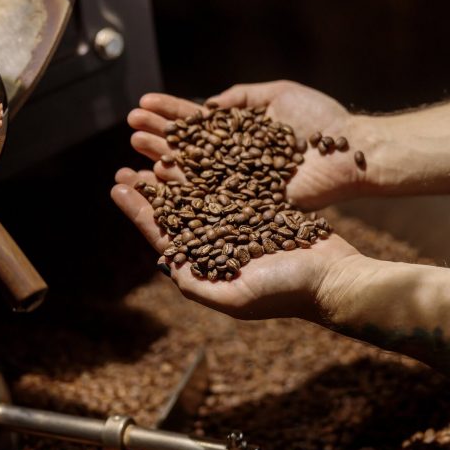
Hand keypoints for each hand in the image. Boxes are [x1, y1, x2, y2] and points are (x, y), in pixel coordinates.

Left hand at [111, 168, 359, 320]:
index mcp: (206, 267)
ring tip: (153, 152)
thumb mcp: (236, 297)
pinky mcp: (260, 211)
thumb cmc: (287, 292)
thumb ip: (197, 283)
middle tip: (125, 168)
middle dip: (149, 192)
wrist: (333, 278)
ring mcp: (239, 227)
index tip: (116, 187)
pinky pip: (230, 186)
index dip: (139, 213)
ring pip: (199, 196)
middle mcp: (218, 246)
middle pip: (176, 214)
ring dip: (176, 176)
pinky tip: (195, 151)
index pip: (163, 237)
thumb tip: (164, 263)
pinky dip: (211, 170)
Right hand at [127, 81, 367, 209]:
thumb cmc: (319, 122)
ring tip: (135, 151)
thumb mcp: (277, 95)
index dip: (172, 115)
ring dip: (163, 163)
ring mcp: (240, 186)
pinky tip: (160, 179)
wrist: (349, 153)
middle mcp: (235, 162)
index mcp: (241, 135)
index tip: (143, 105)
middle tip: (132, 130)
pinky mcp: (249, 207)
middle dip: (160, 139)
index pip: (200, 125)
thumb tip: (207, 104)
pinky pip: (212, 200)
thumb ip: (241, 97)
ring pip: (194, 176)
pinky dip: (185, 191)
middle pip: (191, 151)